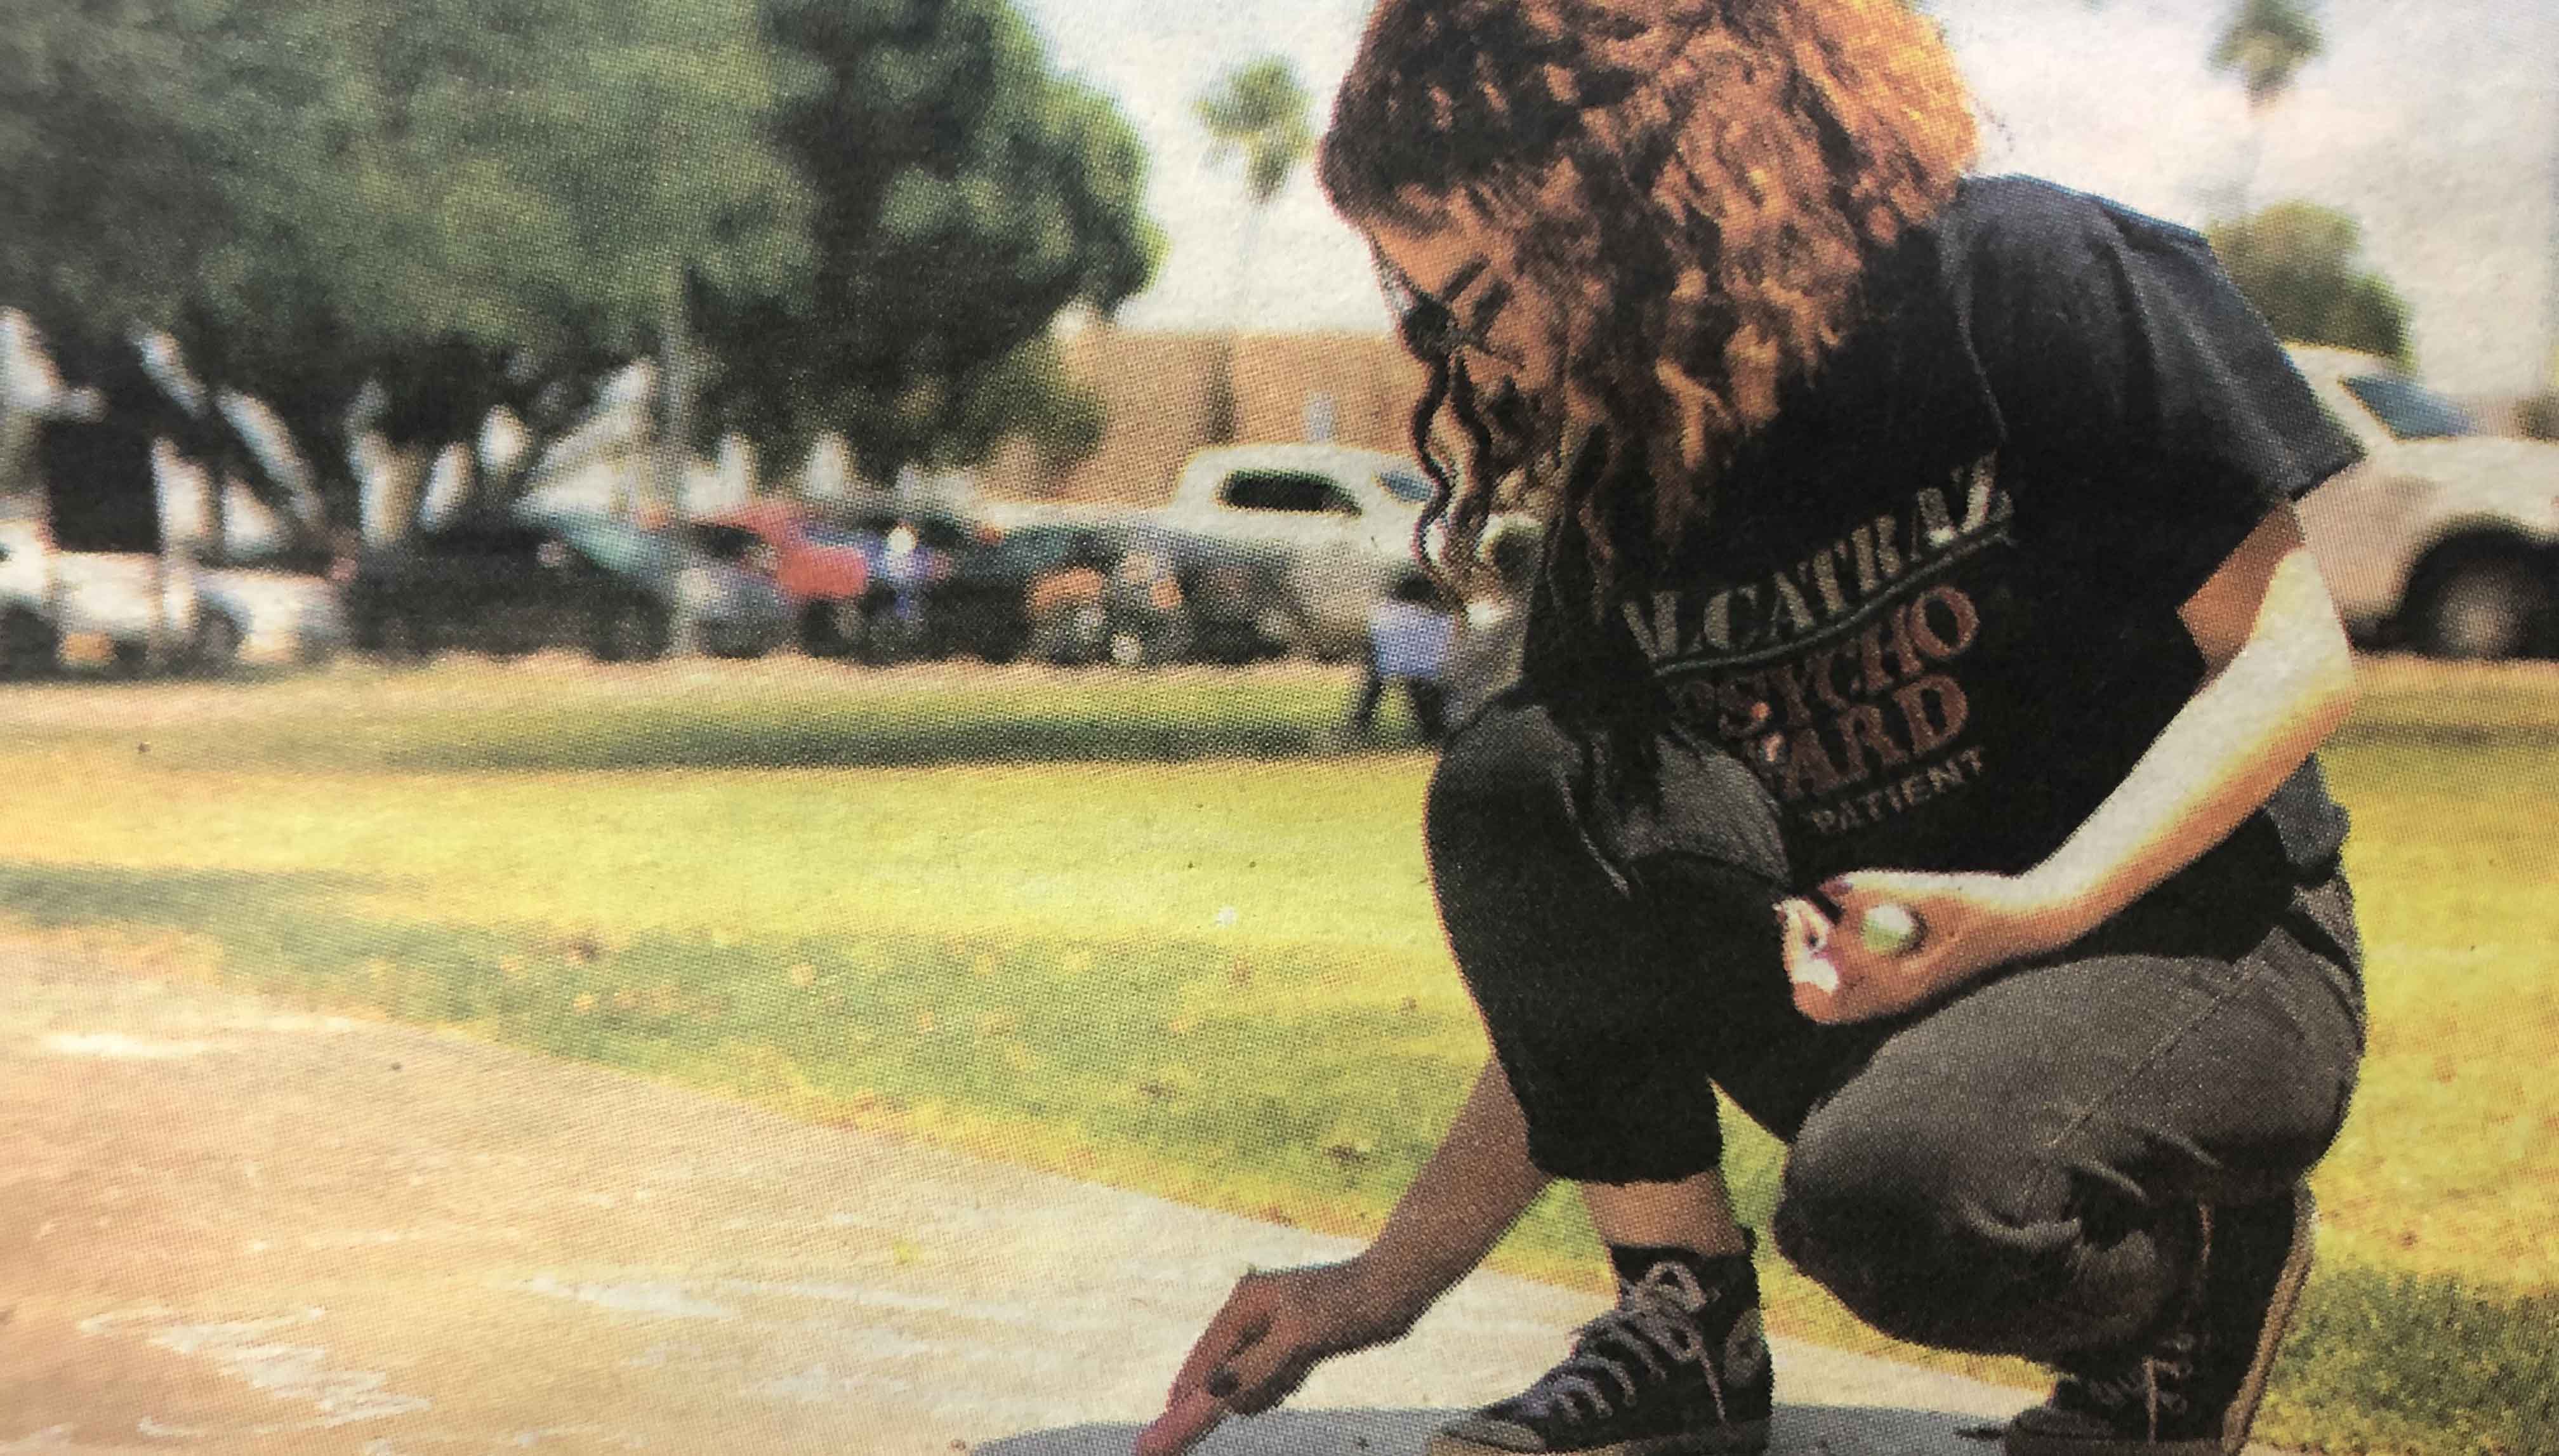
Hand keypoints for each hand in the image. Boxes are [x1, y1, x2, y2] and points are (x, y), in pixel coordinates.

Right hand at [1136, 1260, 1418, 1455]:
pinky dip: (1281, 1384)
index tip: (1160, 1433)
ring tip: (1300, 1364)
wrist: (1397, 1288)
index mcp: (1243, 1304)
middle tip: (1175, 1440)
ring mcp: (1272, 1327)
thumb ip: (1256, 1367)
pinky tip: (1302, 1368)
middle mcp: (1251, 1313)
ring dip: (1264, 1389)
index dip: (1185, 1398)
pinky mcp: (1294, 1341)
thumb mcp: (1299, 1338)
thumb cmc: (1348, 1306)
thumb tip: (1214, 1394)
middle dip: (1221, 1398)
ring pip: (1248, 1379)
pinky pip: (1272, 1377)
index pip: (1205, 1361)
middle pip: (1220, 1371)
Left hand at [1777, 870, 2094, 1024]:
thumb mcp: (1933, 893)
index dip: (1798, 946)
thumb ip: (1882, 890)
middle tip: (1804, 908)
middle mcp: (1889, 998)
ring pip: (1827, 987)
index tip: (1803, 904)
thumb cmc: (1983, 907)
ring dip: (1815, 948)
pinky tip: (1846, 909)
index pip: (1818, 989)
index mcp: (1896, 989)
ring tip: (1821, 905)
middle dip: (1800, 953)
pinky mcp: (1896, 976)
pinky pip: (1848, 972)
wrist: (2023, 923)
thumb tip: (1828, 886)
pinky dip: (1835, 944)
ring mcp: (1892, 990)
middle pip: (1814, 998)